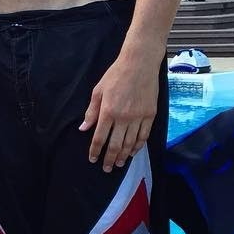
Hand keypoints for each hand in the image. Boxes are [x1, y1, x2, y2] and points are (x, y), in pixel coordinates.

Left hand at [79, 55, 157, 171]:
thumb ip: (91, 112)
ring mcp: (138, 117)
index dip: (96, 150)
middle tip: (107, 168)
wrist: (139, 64)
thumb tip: (83, 128)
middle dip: (110, 158)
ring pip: (130, 143)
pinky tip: (133, 152)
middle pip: (115, 144)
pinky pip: (144, 135)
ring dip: (124, 155)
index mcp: (108, 111)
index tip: (93, 159)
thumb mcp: (98, 91)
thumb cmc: (116, 75)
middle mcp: (123, 117)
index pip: (100, 137)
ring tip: (119, 164)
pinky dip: (138, 146)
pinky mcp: (150, 115)